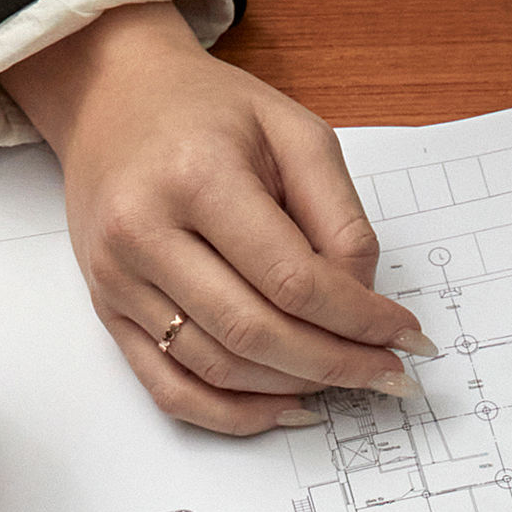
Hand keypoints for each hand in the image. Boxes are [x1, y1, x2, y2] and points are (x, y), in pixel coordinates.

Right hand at [4, 3, 429, 434]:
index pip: (293, 279)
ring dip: (293, 388)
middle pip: (256, 332)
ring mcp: (117, 279)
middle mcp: (145, 232)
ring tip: (346, 381)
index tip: (404, 333)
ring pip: (218, 369)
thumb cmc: (208, 111)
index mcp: (197, 176)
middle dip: (336, 363)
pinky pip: (170, 389)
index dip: (359, 319)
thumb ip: (338, 215)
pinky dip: (232, 414)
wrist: (112, 97)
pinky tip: (284, 407)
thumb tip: (362, 301)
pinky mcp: (106, 311)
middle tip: (388, 373)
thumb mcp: (293, 132)